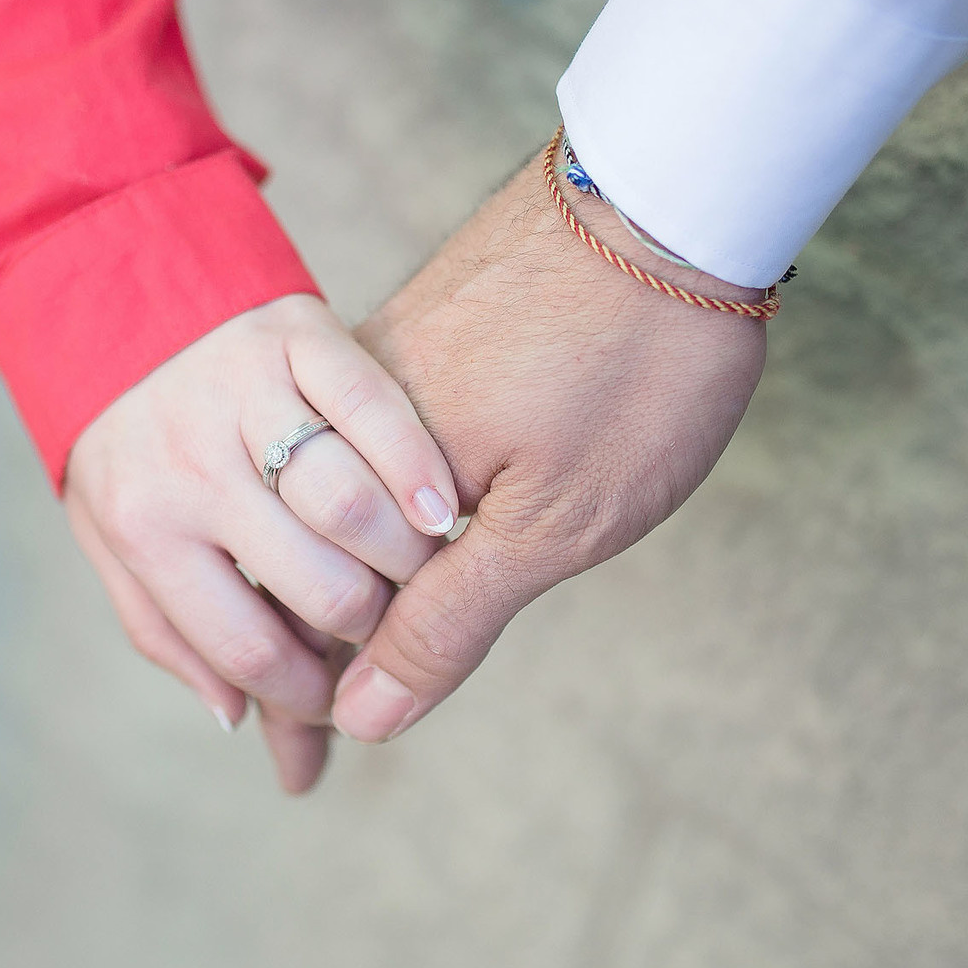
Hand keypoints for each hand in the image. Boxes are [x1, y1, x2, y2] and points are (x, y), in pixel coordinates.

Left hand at [64, 294, 455, 792]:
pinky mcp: (295, 333)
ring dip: (406, 557)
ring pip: (349, 504)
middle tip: (393, 630)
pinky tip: (440, 507)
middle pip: (319, 587)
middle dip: (374, 630)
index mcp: (145, 528)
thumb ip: (168, 633)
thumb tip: (238, 720)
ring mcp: (243, 396)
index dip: (310, 695)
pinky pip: (371, 405)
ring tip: (422, 572)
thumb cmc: (130, 442)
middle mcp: (189, 464)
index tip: (341, 699)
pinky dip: (415, 462)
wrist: (113, 294)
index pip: (249, 648)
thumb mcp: (118, 541)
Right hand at [332, 143, 769, 741]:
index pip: (305, 612)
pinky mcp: (413, 340)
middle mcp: (341, 418)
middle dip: (300, 664)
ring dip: (328, 596)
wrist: (672, 192)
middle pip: (296, 564)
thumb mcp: (555, 521)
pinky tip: (383, 560)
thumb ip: (447, 622)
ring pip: (318, 508)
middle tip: (307, 760)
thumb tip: (364, 720)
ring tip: (339, 678)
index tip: (302, 776)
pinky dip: (360, 523)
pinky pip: (353, 456)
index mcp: (364, 471)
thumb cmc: (635, 364)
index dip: (302, 701)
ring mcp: (374, 374)